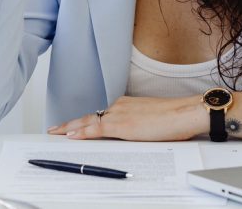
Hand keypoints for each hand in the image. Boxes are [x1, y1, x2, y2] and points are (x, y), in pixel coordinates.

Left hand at [47, 96, 208, 141]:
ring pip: (89, 121)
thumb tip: (133, 135)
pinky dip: (81, 132)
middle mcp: (120, 106)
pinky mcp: (122, 124)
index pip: (100, 114)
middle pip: (90, 116)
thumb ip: (138, 125)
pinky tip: (71, 136)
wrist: (186, 113)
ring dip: (71, 127)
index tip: (73, 125)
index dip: (84, 121)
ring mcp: (120, 114)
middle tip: (54, 129)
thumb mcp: (152, 120)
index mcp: (127, 105)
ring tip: (56, 133)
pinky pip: (96, 129)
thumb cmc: (176, 118)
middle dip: (71, 123)